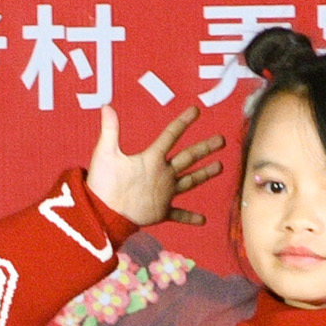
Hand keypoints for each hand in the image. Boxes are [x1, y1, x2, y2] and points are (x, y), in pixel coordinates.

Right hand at [86, 104, 222, 231]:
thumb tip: (106, 106)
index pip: (171, 135)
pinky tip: (202, 220)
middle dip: (206, 147)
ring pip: (190, 181)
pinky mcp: (161, 212)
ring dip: (205, 174)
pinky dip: (189, 217)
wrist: (105, 216)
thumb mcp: (104, 153)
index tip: (197, 111)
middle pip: (189, 158)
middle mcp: (164, 175)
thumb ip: (109, 129)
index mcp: (152, 159)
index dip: (183, 121)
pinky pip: (178, 214)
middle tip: (221, 140)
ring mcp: (165, 194)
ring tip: (220, 167)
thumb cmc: (103, 184)